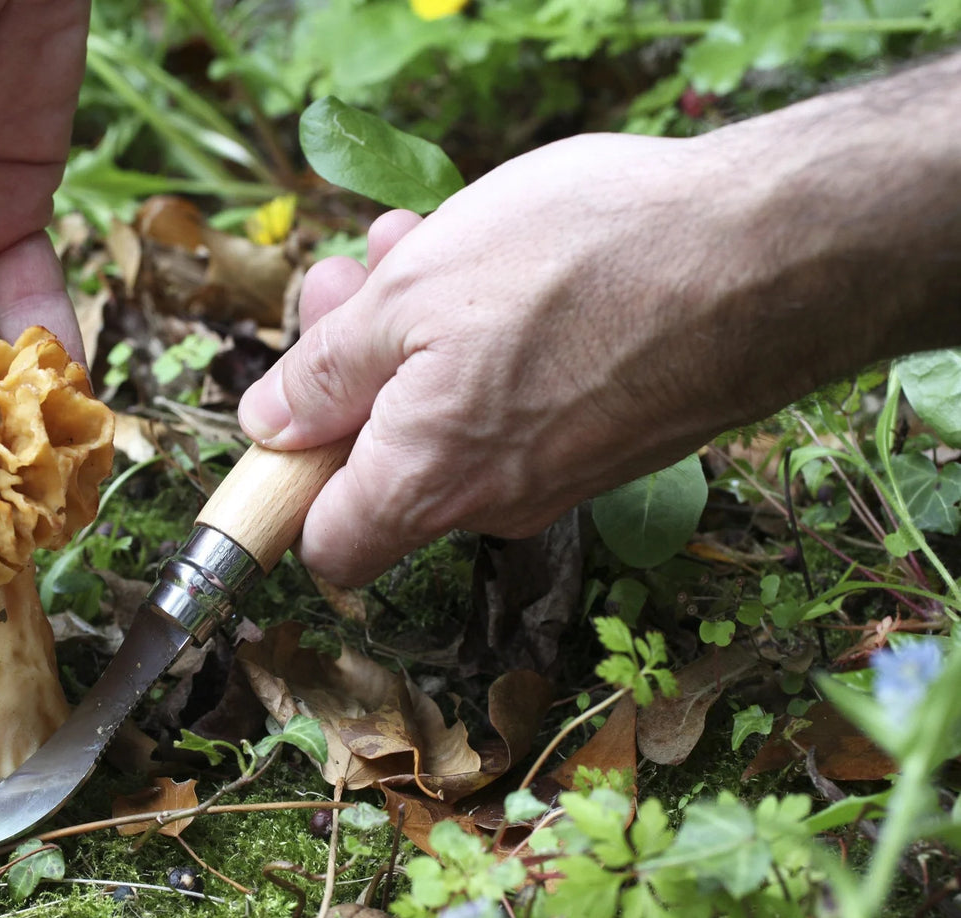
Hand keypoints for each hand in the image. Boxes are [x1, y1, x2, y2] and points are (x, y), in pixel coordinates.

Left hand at [240, 91, 960, 586]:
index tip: (289, 415)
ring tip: (423, 244)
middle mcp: (494, 502)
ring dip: (414, 339)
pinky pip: (516, 406)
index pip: (330, 549)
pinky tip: (497, 266)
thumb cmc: (579, 262)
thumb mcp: (411, 291)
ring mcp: (560, 475)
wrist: (772, 257)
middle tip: (355, 277)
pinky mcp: (611, 439)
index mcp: (426, 482)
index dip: (292, 490)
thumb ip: (326, 373)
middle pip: (384, 466)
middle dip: (350, 372)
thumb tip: (269, 428)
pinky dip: (487, 346)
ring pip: (449, 420)